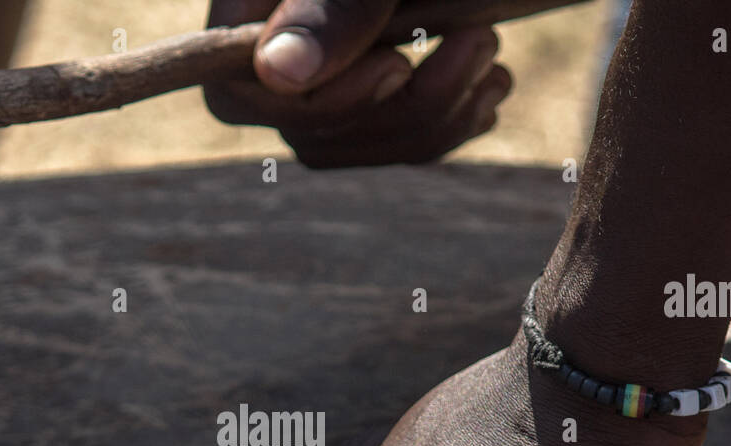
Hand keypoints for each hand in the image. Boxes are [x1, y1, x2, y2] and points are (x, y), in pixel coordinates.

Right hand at [204, 0, 511, 166]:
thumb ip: (332, 7)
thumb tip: (279, 72)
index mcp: (243, 12)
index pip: (242, 96)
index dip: (324, 102)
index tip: (399, 64)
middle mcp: (262, 59)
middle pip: (311, 135)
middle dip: (405, 105)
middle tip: (479, 40)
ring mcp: (313, 86)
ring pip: (357, 147)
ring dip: (438, 114)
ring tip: (488, 51)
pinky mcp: (362, 97)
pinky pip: (390, 146)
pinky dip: (448, 123)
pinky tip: (488, 83)